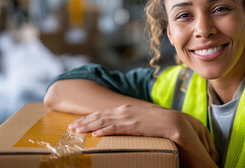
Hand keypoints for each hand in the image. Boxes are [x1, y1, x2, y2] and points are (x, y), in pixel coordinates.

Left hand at [68, 104, 218, 164]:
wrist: (174, 122)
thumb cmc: (157, 123)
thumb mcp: (140, 120)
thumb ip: (129, 122)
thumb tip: (121, 128)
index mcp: (126, 109)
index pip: (103, 113)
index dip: (89, 118)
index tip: (78, 123)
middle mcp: (125, 110)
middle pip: (100, 115)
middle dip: (84, 121)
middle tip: (71, 128)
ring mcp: (129, 116)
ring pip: (104, 120)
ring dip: (89, 125)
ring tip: (77, 131)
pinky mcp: (135, 124)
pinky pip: (117, 128)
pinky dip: (105, 130)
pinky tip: (96, 134)